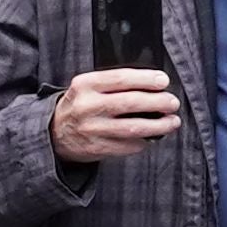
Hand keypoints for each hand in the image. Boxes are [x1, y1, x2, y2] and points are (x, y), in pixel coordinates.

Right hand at [46, 63, 181, 164]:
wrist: (54, 132)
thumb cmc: (79, 105)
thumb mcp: (88, 86)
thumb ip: (114, 83)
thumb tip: (153, 84)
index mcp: (85, 85)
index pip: (121, 78)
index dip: (146, 79)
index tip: (164, 81)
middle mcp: (87, 106)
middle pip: (131, 103)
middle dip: (158, 102)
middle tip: (172, 103)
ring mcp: (92, 129)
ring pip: (133, 127)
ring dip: (159, 125)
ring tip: (172, 122)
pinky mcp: (97, 148)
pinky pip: (129, 145)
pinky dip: (145, 141)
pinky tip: (153, 136)